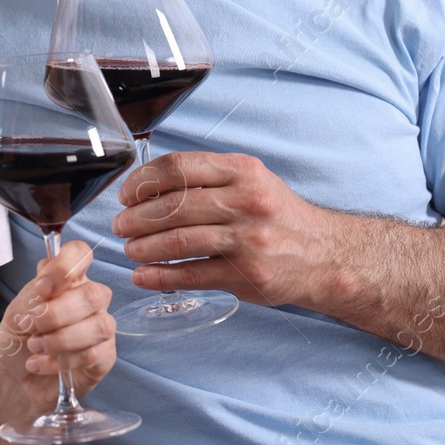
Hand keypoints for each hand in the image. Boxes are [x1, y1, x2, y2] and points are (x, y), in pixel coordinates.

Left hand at [0, 240, 115, 416]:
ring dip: (60, 339)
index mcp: (67, 281)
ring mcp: (100, 328)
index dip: (66, 265)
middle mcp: (89, 300)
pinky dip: (61, 361)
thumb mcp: (15, 314)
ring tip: (34, 348)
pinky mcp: (104, 358)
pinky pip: (94, 354)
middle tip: (31, 327)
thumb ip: (33, 296)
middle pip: (93, 293)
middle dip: (57, 313)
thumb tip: (47, 285)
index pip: (80, 255)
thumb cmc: (18, 341)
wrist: (15, 381)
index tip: (42, 287)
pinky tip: (40, 364)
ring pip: (99, 325)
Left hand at [112, 151, 338, 308]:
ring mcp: (247, 240)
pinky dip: (159, 276)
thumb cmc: (278, 216)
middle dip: (136, 218)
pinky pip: (191, 275)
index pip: (178, 168)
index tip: (125, 194)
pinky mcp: (246, 276)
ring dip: (143, 247)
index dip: (142, 181)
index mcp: (242, 172)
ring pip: (177, 241)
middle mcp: (246, 202)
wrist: (326, 256)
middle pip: (173, 206)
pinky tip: (142, 276)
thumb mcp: (251, 181)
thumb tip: (148, 184)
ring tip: (129, 251)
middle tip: (119, 226)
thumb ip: (209, 177)